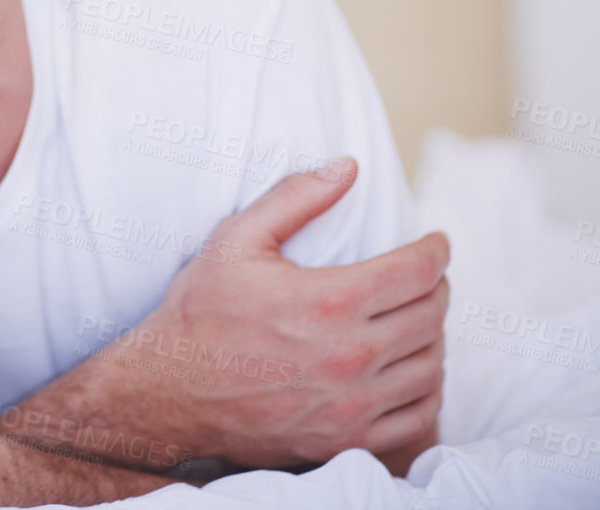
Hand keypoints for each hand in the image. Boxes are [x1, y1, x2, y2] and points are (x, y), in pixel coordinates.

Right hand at [85, 157, 447, 469]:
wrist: (168, 390)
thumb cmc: (200, 311)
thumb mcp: (235, 240)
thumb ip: (295, 198)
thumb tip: (347, 167)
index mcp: (329, 301)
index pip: (417, 271)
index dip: (436, 250)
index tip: (435, 243)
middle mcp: (349, 355)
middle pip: (432, 316)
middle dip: (437, 288)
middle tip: (427, 277)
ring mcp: (352, 404)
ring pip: (430, 365)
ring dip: (434, 337)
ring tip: (418, 319)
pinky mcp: (347, 439)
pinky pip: (417, 416)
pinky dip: (427, 389)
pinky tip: (413, 370)